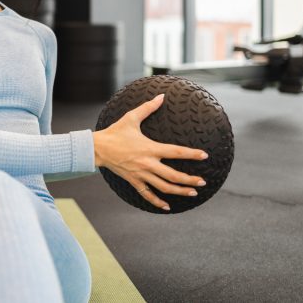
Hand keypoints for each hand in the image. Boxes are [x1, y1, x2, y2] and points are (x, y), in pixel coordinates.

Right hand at [93, 94, 208, 210]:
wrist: (98, 148)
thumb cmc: (115, 132)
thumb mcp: (131, 117)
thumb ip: (148, 107)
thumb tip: (161, 96)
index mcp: (150, 148)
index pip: (176, 152)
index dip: (192, 154)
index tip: (205, 155)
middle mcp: (148, 163)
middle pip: (173, 175)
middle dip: (190, 180)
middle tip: (203, 182)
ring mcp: (141, 174)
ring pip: (164, 187)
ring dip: (179, 191)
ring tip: (192, 193)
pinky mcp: (133, 180)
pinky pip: (147, 194)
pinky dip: (157, 202)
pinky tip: (167, 207)